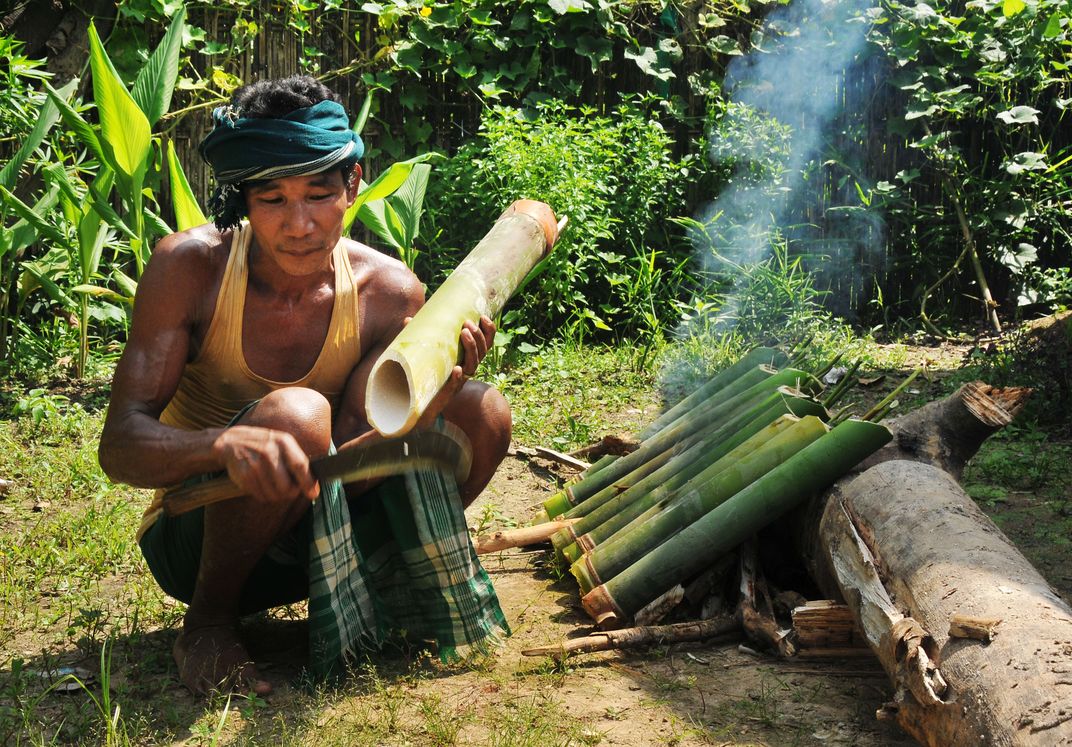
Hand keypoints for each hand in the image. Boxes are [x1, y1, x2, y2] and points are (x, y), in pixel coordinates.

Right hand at [212, 425, 319, 503]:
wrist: (233, 442)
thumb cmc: (265, 445)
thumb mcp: (282, 443)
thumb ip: (297, 460)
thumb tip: (312, 484)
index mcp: (283, 442)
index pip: (300, 465)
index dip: (308, 482)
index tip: (313, 494)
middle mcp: (269, 452)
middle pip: (287, 487)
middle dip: (290, 493)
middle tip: (288, 490)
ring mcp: (256, 464)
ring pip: (274, 494)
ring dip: (276, 495)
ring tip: (273, 485)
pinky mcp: (245, 475)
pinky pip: (261, 496)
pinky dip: (264, 495)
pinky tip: (261, 484)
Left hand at [413, 315, 495, 429]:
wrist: (421, 400)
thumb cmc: (428, 372)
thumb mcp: (429, 350)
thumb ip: (422, 336)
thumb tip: (408, 319)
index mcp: (469, 356)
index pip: (487, 342)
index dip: (489, 330)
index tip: (483, 316)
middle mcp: (469, 366)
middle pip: (483, 350)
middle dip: (478, 335)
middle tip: (468, 324)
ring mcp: (461, 378)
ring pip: (474, 363)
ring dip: (471, 347)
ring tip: (464, 333)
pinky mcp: (451, 390)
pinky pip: (458, 383)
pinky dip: (458, 376)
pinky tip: (457, 369)